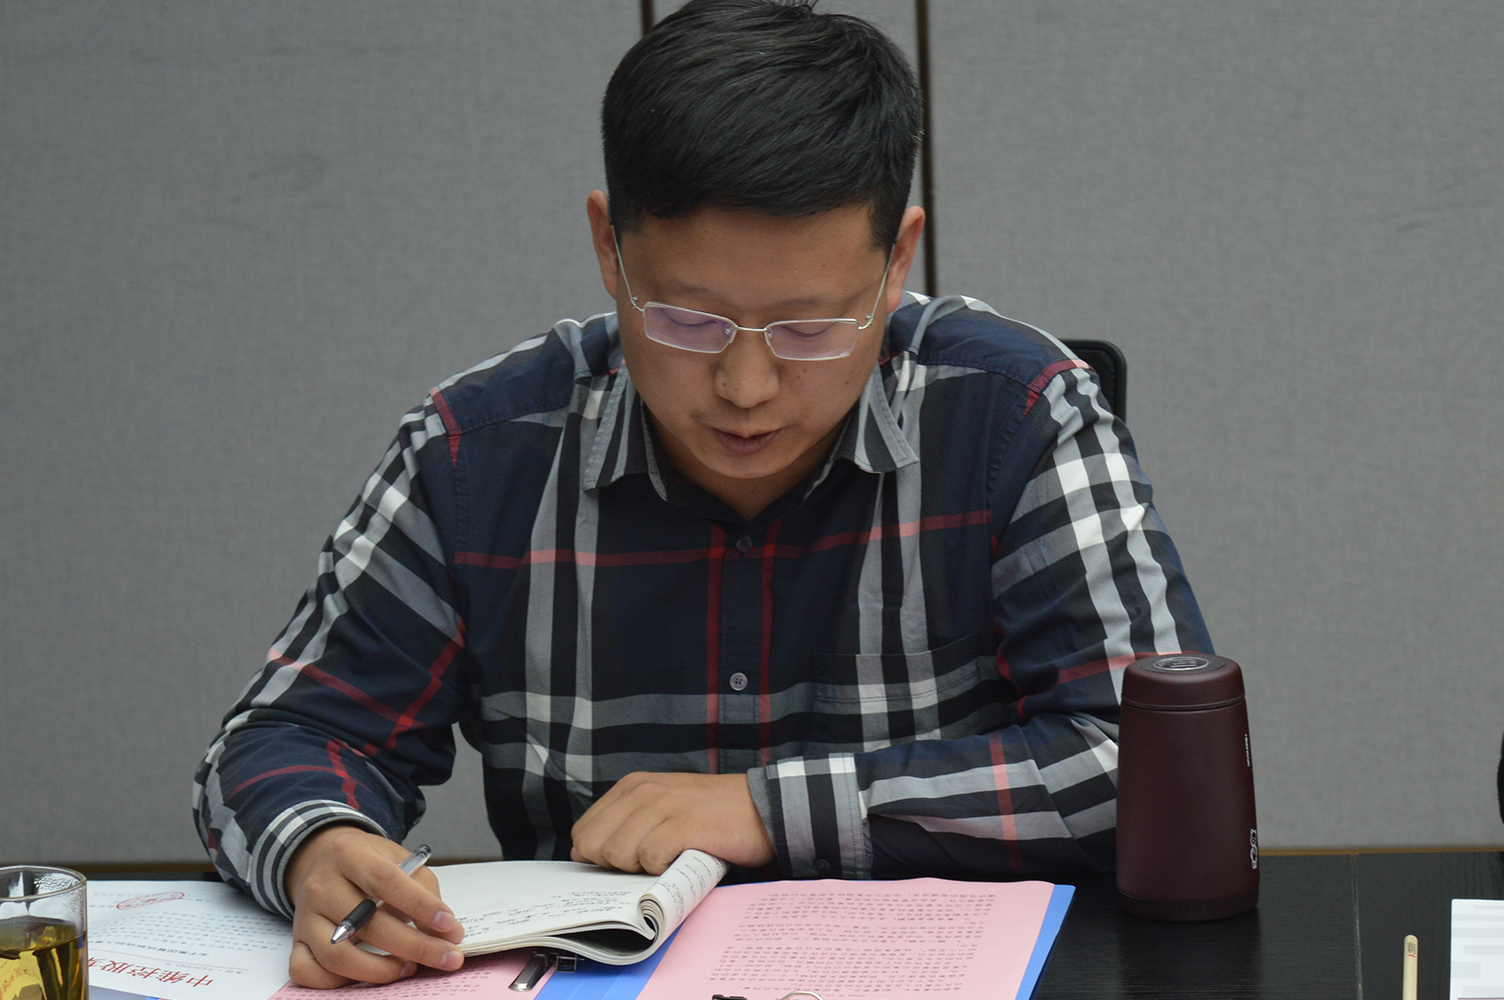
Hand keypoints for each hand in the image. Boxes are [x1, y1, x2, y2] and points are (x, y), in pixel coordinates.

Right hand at [283, 825, 466, 987]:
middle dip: (415, 946)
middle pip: (367, 924)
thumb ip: (425, 892)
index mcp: (348, 853)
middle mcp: (320, 884)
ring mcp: (304, 916)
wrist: (326, 860)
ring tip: (409, 967)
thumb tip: (448, 934)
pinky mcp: (296, 941)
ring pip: (337, 956)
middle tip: (448, 957)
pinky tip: (370, 974)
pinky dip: (339, 982)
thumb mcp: (400, 861)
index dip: (420, 906)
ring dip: (380, 969)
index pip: (385, 881)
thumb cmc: (370, 863)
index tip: (450, 926)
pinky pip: (308, 972)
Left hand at [570, 772, 775, 873]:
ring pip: (618, 854)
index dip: (597, 856)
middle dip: (614, 864)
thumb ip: (625, 824)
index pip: (583, 831)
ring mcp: (663, 806)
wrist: (762, 808)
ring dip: (640, 868)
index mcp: (632, 786)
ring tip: (668, 858)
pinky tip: (680, 859)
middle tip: (647, 863)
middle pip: (594, 846)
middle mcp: (643, 791)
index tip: (626, 861)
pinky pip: (649, 859)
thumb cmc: (710, 814)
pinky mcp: (683, 825)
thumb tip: (586, 855)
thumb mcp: (661, 807)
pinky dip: (662, 869)